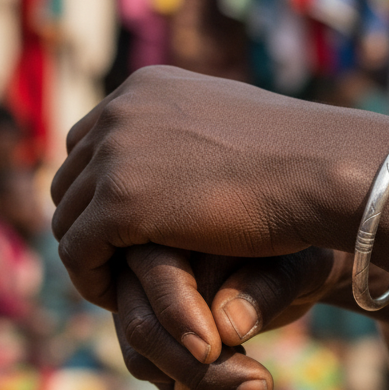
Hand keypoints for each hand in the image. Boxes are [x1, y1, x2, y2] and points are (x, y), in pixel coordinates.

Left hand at [50, 67, 388, 310]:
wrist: (319, 169)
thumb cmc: (297, 155)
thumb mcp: (232, 126)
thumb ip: (195, 135)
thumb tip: (190, 149)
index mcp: (144, 88)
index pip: (93, 141)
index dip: (102, 190)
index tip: (125, 230)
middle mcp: (120, 112)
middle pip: (71, 179)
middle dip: (89, 223)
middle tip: (117, 264)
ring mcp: (114, 156)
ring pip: (69, 218)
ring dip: (89, 256)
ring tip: (121, 286)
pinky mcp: (118, 204)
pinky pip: (78, 252)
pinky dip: (92, 281)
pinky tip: (123, 301)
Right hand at [114, 245, 343, 389]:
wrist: (296, 269)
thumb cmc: (297, 257)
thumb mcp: (296, 268)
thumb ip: (264, 289)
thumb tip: (226, 328)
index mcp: (175, 226)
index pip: (158, 273)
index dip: (181, 316)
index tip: (214, 351)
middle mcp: (146, 258)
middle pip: (141, 320)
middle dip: (190, 366)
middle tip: (258, 387)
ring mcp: (142, 296)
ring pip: (141, 353)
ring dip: (190, 388)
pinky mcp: (153, 329)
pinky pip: (153, 369)